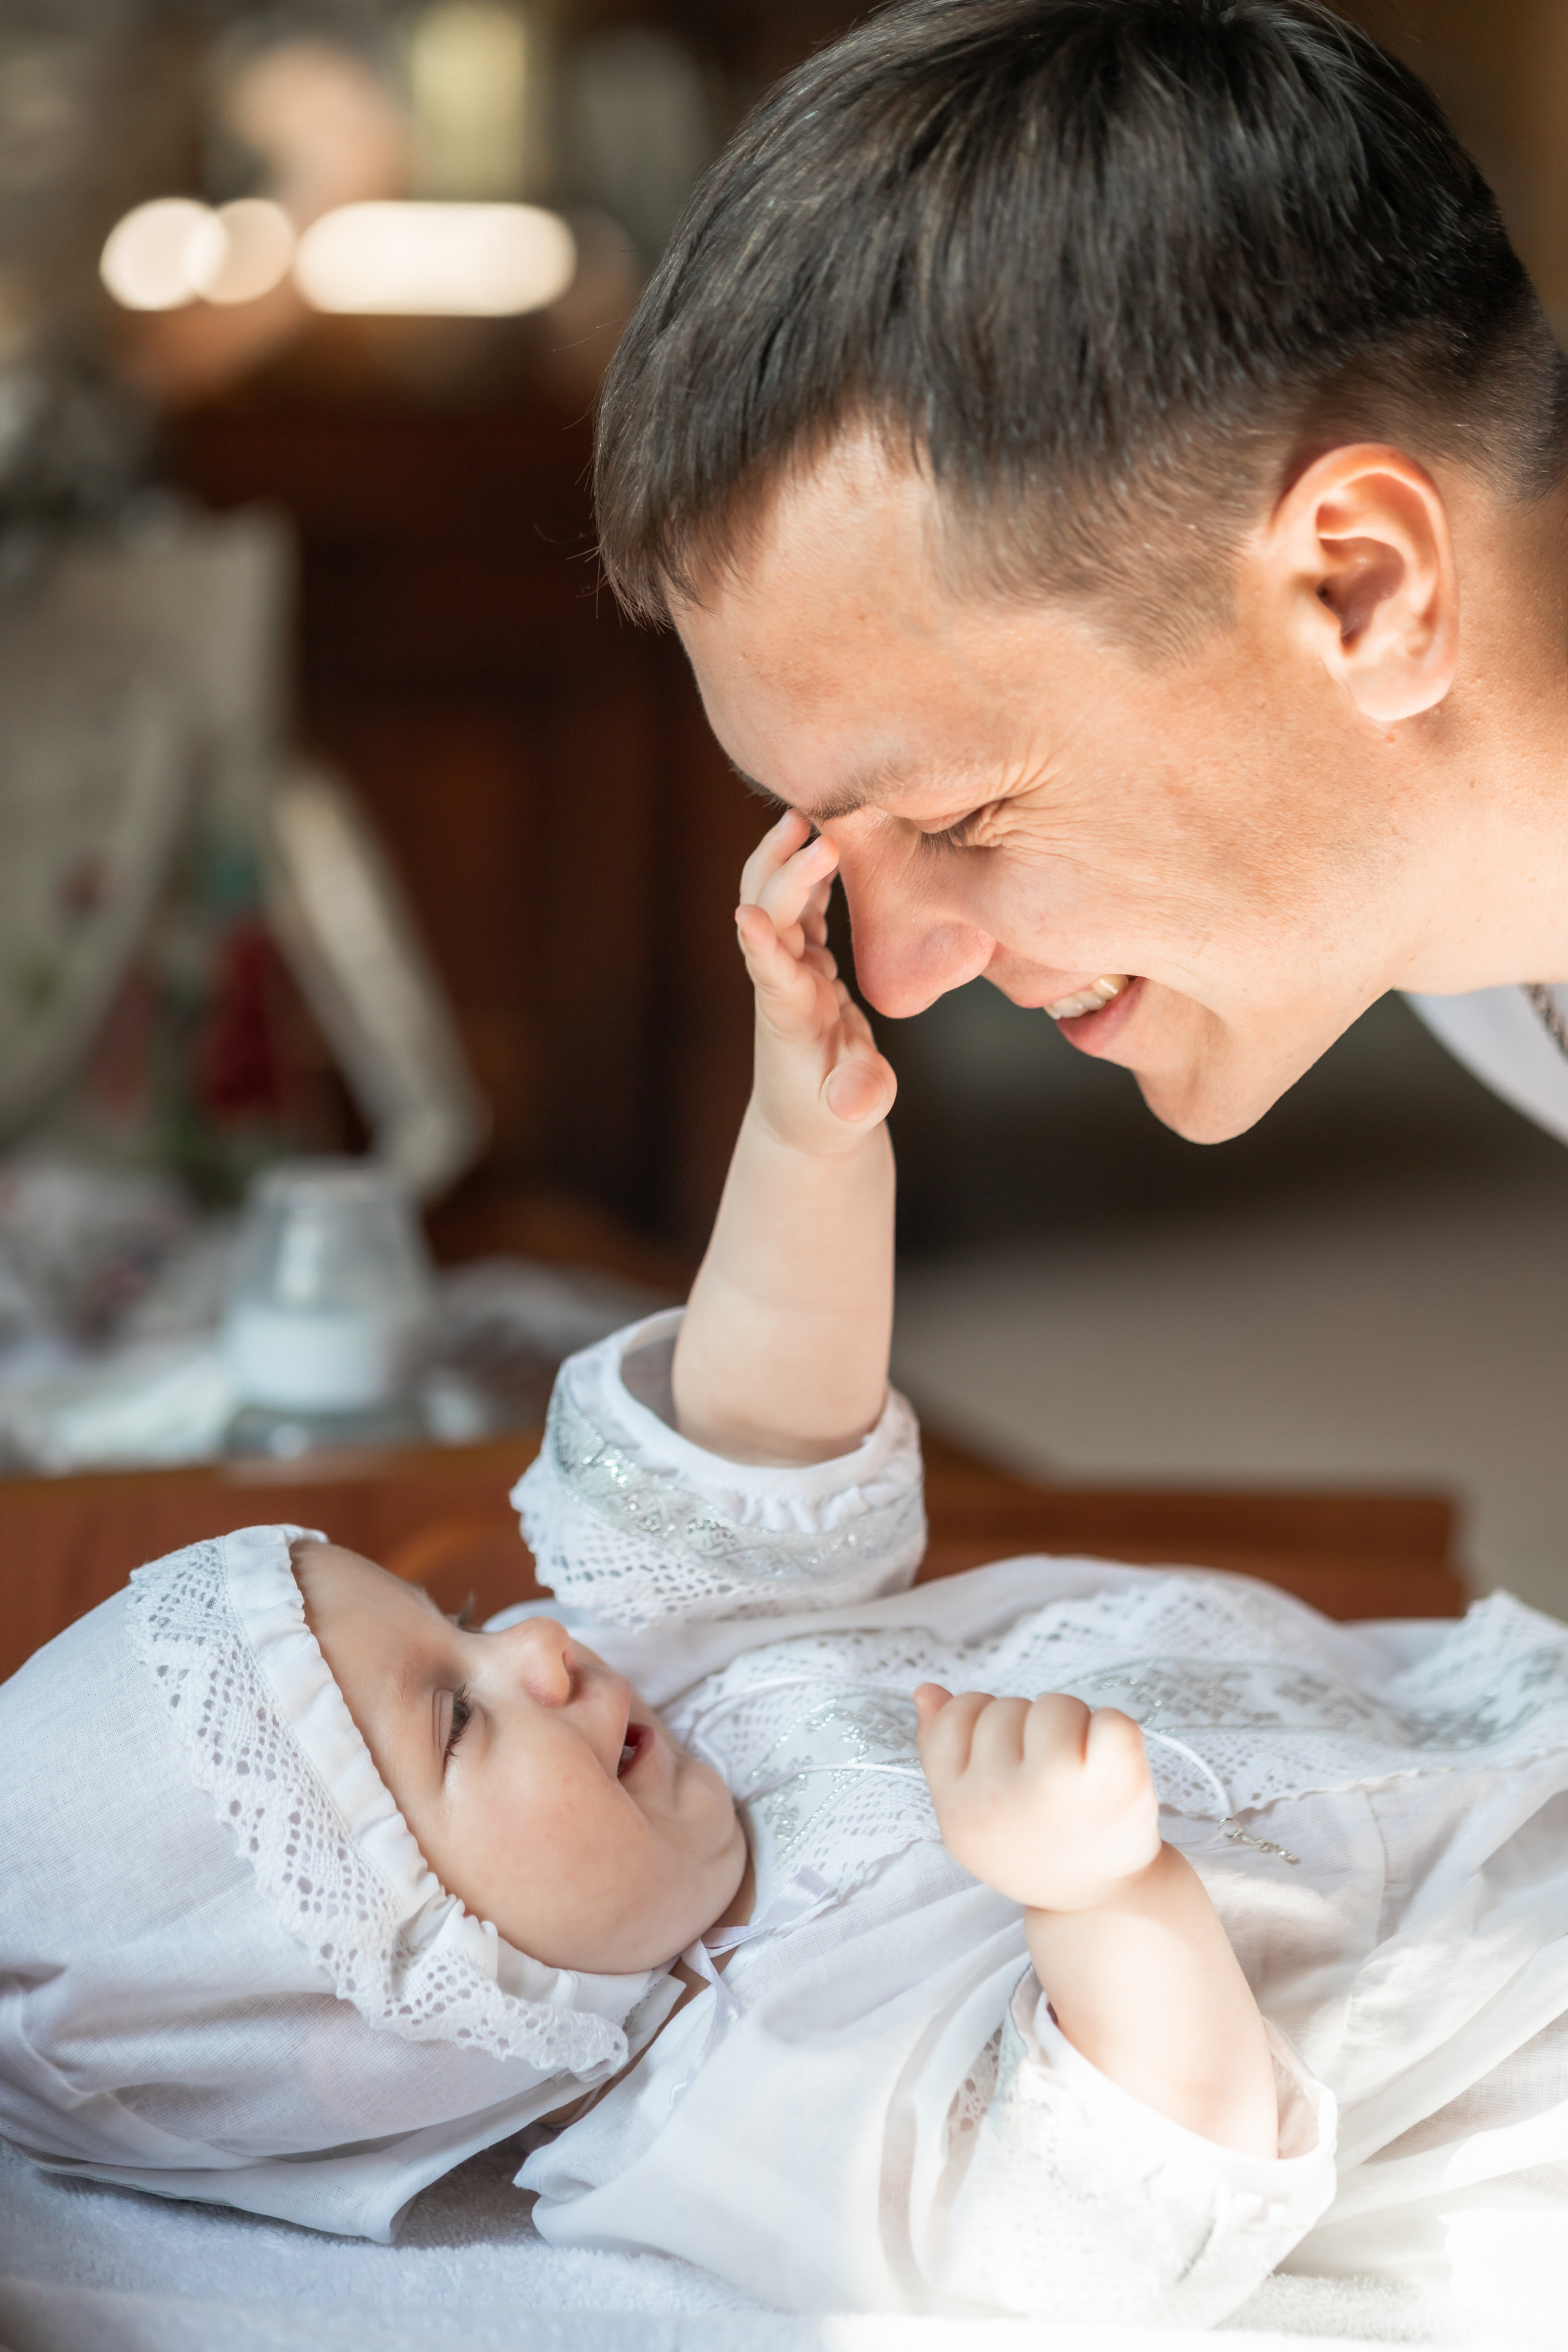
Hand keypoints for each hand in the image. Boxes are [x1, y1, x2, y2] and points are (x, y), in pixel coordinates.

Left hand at [736, 811, 896, 1155]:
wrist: (808, 1114)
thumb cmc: (830, 1115)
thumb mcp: (851, 1115)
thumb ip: (857, 1100)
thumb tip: (856, 1104)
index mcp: (791, 1016)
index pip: (770, 975)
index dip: (760, 945)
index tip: (749, 915)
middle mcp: (782, 982)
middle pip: (770, 917)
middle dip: (785, 875)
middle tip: (815, 832)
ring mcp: (789, 965)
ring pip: (774, 900)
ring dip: (783, 858)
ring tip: (802, 813)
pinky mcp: (804, 958)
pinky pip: (800, 904)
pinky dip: (808, 870)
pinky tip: (824, 837)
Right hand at [915, 1685, 1161, 1912]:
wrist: (1104, 1905)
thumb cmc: (1037, 1842)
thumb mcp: (976, 1811)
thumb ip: (942, 1748)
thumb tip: (926, 1691)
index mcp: (957, 1807)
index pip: (953, 1718)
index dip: (984, 1726)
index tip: (1008, 1764)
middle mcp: (997, 1798)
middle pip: (1005, 1707)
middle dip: (1029, 1730)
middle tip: (1048, 1783)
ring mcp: (1053, 1787)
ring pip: (1054, 1704)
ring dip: (1072, 1728)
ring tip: (1079, 1778)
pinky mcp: (1110, 1782)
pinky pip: (1110, 1718)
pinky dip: (1117, 1733)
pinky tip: (1113, 1772)